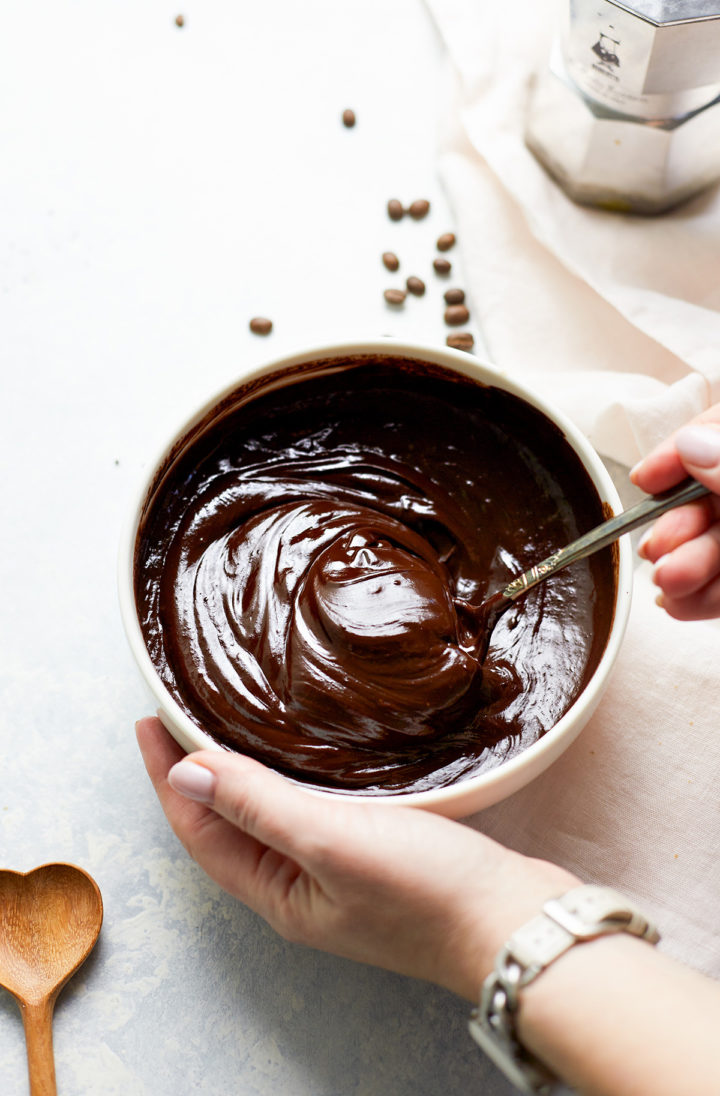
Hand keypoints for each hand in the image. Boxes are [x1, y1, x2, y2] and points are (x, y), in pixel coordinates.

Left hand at [136, 717, 576, 1000]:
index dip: (167, 776)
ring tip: (228, 727)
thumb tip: (186, 772)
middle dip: (197, 773)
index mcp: (278, 892)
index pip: (199, 829)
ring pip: (270, 816)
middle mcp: (300, 887)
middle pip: (228, 824)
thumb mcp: (331, 840)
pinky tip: (306, 756)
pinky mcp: (375, 856)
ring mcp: (338, 873)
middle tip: (178, 717)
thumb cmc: (427, 894)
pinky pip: (311, 812)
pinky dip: (292, 779)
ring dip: (243, 773)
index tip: (149, 722)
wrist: (515, 922)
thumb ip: (257, 806)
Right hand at [631, 407, 719, 619]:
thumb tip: (691, 446)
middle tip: (656, 550)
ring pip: (715, 548)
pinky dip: (702, 599)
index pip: (714, 435)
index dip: (677, 455)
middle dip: (676, 528)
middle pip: (708, 500)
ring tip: (668, 583)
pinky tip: (680, 605)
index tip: (646, 478)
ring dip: (684, 568)